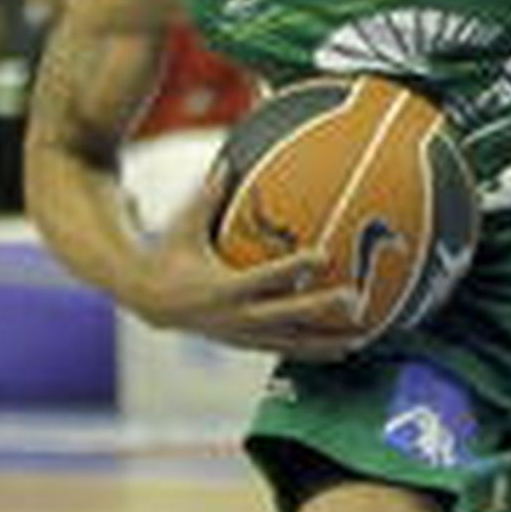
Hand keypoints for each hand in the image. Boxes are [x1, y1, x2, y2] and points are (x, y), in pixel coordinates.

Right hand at [131, 165, 368, 361]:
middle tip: (355, 297)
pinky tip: (342, 350)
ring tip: (361, 337)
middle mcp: (236, 315)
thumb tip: (227, 160)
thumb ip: (207, 196)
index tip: (326, 255)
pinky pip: (285, 349)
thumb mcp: (184, 226)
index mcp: (222, 286)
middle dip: (321, 308)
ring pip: (291, 341)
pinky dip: (313, 351)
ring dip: (326, 340)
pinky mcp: (247, 344)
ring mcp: (243, 334)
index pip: (267, 276)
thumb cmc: (170, 255)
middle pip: (287, 313)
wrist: (149, 301)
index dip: (296, 267)